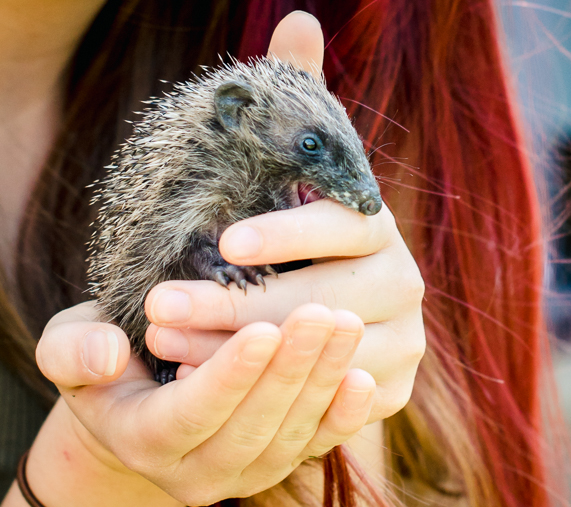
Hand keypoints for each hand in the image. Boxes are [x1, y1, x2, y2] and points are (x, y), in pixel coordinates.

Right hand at [34, 301, 374, 506]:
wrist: (146, 405)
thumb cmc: (110, 365)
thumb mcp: (71, 348)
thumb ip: (74, 351)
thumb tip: (104, 356)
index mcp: (144, 441)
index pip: (191, 414)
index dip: (229, 375)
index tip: (263, 329)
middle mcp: (198, 472)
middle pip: (252, 425)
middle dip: (289, 369)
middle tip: (320, 312)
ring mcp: (247, 472)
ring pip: (291, 434)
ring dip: (322, 380)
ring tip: (345, 324)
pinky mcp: (282, 462)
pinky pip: (318, 445)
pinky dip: (343, 415)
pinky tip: (363, 376)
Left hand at [139, 11, 425, 424]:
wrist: (293, 322)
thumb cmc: (276, 239)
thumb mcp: (279, 172)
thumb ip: (292, 100)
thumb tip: (300, 19)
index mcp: (377, 225)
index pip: (349, 221)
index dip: (291, 230)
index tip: (224, 239)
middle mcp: (402, 280)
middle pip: (334, 295)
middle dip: (244, 304)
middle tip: (163, 308)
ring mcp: (405, 338)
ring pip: (333, 356)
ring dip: (252, 358)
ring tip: (173, 350)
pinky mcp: (397, 387)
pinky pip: (349, 403)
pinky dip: (292, 403)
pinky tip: (232, 397)